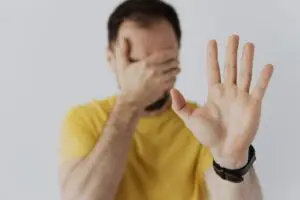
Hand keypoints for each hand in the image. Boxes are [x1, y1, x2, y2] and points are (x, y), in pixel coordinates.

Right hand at [115, 38, 179, 108]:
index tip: (175, 51)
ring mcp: (159, 80)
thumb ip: (123, 51)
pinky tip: (172, 77)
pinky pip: (173, 80)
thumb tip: (123, 38)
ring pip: (174, 71)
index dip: (172, 52)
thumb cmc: (127, 82)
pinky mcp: (162, 88)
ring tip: (176, 68)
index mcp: (146, 63)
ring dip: (176, 69)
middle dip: (175, 60)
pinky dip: (174, 78)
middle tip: (175, 60)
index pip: (164, 54)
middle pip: (172, 62)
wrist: (130, 100)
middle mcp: (154, 70)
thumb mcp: (122, 66)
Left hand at [171, 35, 273, 167]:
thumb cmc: (207, 135)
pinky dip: (263, 78)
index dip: (212, 56)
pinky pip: (259, 89)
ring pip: (245, 74)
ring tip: (248, 45)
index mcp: (214, 93)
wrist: (223, 150)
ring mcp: (241, 97)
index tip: (212, 42)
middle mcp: (228, 92)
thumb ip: (180, 106)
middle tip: (232, 36)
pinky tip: (267, 66)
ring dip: (247, 59)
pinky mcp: (252, 105)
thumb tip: (172, 90)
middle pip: (230, 67)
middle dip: (231, 52)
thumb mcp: (190, 119)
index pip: (213, 70)